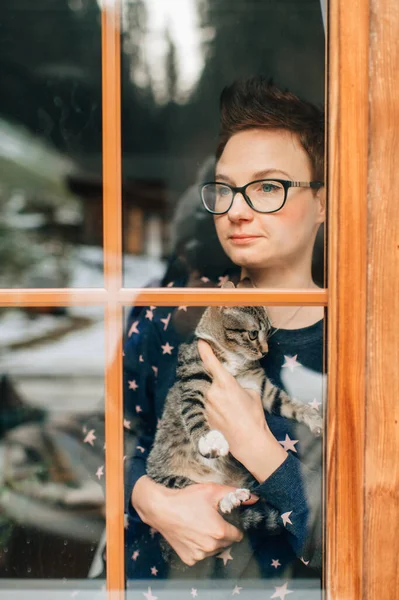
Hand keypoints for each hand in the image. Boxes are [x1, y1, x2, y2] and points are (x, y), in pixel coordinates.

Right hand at [132, 476, 256, 565]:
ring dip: (212, 541)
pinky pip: (201, 555)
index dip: (233, 526)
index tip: (225, 519)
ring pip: (214, 550)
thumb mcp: (212, 491)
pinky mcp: (189, 559)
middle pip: (227, 542)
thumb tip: (254, 497)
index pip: (238, 535)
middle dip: (223, 533)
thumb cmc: (187, 499)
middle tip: (211, 520)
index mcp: (220, 532)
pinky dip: (199, 547)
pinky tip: (192, 534)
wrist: (162, 509)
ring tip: (200, 526)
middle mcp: (211, 547)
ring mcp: (200, 555)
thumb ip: (234, 494)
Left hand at [198, 340, 286, 480]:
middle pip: (208, 380)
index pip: (210, 362)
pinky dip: (213, 409)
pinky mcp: (204, 417)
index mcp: (225, 383)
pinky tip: (225, 417)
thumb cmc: (254, 416)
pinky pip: (206, 407)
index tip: (200, 342)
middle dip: (215, 383)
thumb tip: (233, 387)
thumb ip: (239, 386)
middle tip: (227, 393)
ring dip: (215, 397)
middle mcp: (212, 392)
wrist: (249, 441)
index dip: (204, 350)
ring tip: (228, 408)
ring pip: (207, 394)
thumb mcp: (252, 394)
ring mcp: (206, 405)